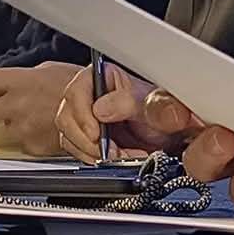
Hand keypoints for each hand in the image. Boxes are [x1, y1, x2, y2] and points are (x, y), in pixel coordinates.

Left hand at [0, 61, 76, 157]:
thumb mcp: (53, 71)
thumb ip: (29, 78)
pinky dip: (30, 137)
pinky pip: (21, 143)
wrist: (99, 116)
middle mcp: (16, 105)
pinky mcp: (31, 147)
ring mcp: (22, 128)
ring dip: (12, 123)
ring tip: (34, 116)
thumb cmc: (81, 88)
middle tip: (3, 105)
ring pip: (1, 129)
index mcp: (20, 81)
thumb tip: (20, 80)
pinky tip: (46, 128)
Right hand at [53, 62, 182, 163]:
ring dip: (92, 151)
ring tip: (119, 154)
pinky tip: (114, 157)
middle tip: (111, 150)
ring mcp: (82, 116)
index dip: (83, 114)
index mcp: (102, 76)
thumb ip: (128, 102)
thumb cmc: (158, 111)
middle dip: (89, 140)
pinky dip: (94, 158)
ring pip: (69, 136)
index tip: (97, 134)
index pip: (76, 91)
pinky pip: (76, 150)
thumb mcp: (149, 103)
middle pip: (67, 117)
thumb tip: (100, 109)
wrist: (165, 132)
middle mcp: (88, 94)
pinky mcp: (82, 136)